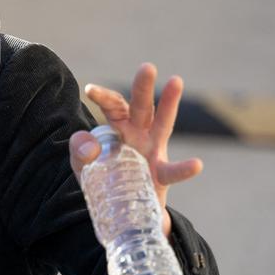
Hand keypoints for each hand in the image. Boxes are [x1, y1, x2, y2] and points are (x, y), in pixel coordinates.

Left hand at [68, 62, 203, 236]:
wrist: (121, 207)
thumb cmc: (102, 176)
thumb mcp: (82, 163)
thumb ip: (79, 150)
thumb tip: (90, 146)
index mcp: (118, 127)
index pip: (113, 106)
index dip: (103, 97)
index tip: (90, 90)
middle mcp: (138, 133)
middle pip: (141, 106)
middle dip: (143, 86)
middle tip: (147, 67)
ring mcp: (153, 151)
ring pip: (163, 123)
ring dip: (170, 103)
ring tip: (176, 80)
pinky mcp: (161, 174)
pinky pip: (173, 171)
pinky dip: (185, 168)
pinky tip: (195, 164)